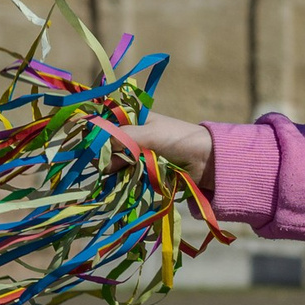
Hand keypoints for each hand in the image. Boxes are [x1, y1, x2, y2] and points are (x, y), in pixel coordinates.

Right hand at [99, 111, 214, 191]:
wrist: (207, 160)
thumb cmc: (179, 139)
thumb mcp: (148, 134)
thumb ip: (122, 139)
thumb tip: (98, 152)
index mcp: (132, 121)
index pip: (104, 128)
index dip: (97, 139)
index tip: (97, 151)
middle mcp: (131, 138)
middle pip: (107, 151)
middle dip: (109, 160)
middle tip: (118, 165)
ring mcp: (137, 157)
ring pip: (114, 168)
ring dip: (118, 174)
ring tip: (129, 175)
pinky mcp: (143, 174)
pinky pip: (126, 180)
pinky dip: (127, 183)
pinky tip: (132, 183)